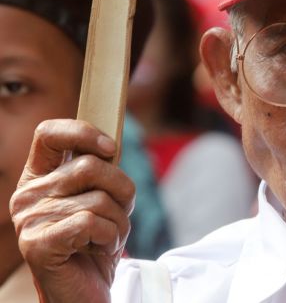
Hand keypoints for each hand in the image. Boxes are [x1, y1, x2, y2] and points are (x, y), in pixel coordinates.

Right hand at [10, 119, 134, 302]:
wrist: (87, 292)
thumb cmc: (96, 243)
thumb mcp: (101, 200)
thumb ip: (100, 173)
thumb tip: (111, 145)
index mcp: (39, 178)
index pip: (49, 133)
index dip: (83, 133)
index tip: (111, 148)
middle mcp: (27, 196)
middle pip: (90, 166)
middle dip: (122, 190)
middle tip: (120, 213)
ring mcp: (29, 220)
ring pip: (99, 199)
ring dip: (119, 222)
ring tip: (108, 239)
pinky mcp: (38, 245)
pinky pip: (91, 223)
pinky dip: (110, 237)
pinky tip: (101, 249)